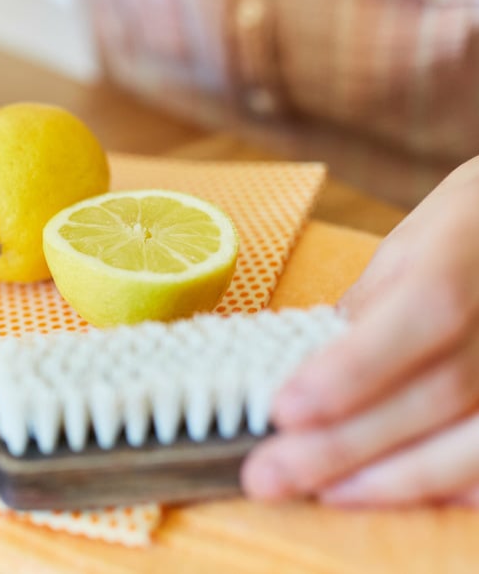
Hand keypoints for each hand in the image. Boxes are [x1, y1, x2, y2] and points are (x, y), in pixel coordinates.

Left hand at [242, 157, 478, 506]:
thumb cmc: (465, 234)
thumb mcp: (407, 247)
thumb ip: (367, 310)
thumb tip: (306, 372)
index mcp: (466, 253)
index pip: (423, 314)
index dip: (355, 370)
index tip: (284, 411)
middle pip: (440, 393)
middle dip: (346, 444)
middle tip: (270, 475)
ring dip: (394, 478)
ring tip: (323, 493)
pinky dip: (453, 487)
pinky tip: (397, 493)